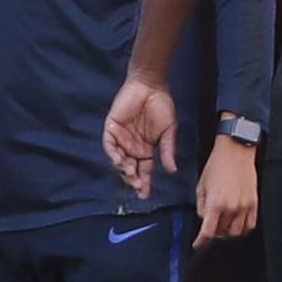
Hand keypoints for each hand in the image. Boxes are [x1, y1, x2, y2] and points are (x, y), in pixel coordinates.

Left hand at [104, 77, 177, 199]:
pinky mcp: (111, 129)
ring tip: (130, 173)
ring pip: (118, 160)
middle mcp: (132, 147)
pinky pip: (109, 145)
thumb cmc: (162, 107)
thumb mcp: (169, 131)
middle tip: (137, 185)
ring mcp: (121, 139)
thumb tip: (172, 170)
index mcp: (146, 150)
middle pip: (130, 169)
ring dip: (123, 169)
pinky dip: (113, 154)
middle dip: (132, 179)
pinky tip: (119, 160)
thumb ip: (168, 150)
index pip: (143, 171)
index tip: (145, 195)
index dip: (144, 183)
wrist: (151, 87)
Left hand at [194, 137, 258, 248]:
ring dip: (228, 232)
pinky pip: (250, 225)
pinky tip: (237, 223)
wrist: (236, 151)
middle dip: (214, 233)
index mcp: (215, 204)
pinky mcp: (254, 203)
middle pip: (222, 233)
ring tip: (224, 225)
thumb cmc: (216, 166)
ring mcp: (245, 206)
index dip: (201, 241)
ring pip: (237, 232)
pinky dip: (243, 228)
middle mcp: (231, 208)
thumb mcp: (201, 186)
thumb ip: (201, 206)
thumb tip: (204, 219)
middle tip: (211, 226)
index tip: (198, 244)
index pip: (208, 232)